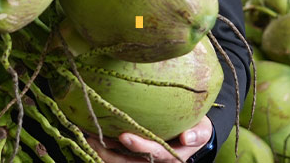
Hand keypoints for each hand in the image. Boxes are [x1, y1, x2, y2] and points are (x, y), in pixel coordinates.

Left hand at [86, 117, 212, 162]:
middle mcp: (154, 161)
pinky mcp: (133, 156)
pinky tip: (90, 136)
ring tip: (87, 136)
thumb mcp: (202, 130)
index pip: (154, 153)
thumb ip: (197, 134)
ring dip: (102, 151)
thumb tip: (186, 137)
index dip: (140, 146)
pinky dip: (103, 148)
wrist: (192, 135)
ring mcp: (142, 160)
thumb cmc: (196, 129)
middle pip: (129, 162)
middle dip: (109, 153)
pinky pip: (116, 156)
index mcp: (171, 156)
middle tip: (93, 138)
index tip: (125, 136)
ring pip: (119, 161)